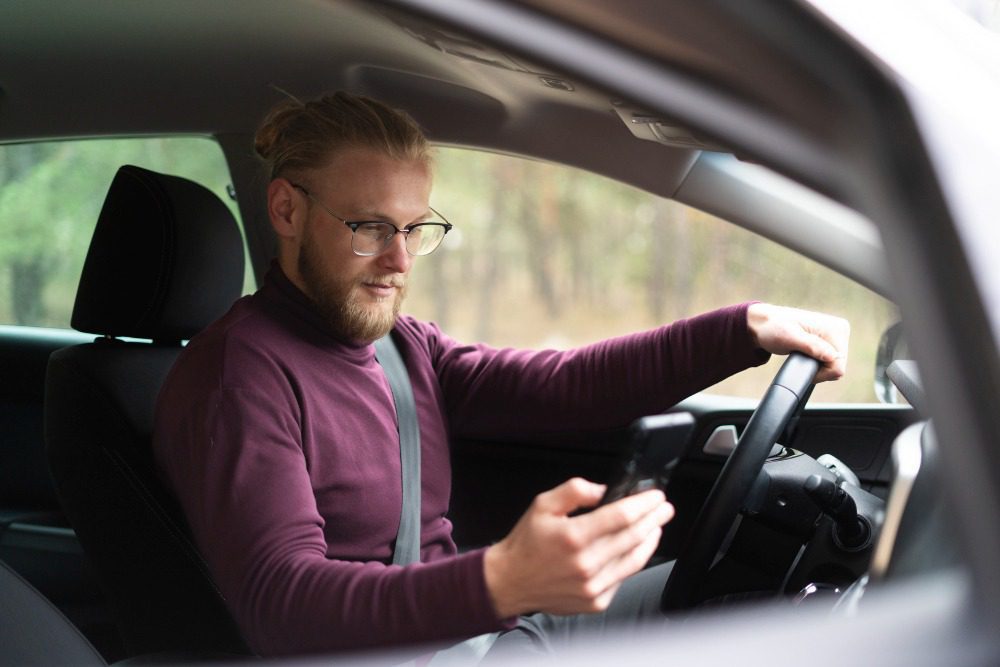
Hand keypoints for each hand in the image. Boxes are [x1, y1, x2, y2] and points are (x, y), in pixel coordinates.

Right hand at [483, 477, 673, 618]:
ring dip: (650, 540)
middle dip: (654, 519)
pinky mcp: (595, 601)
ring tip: (656, 527)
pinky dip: (634, 562)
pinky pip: (623, 578)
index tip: (656, 496)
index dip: (644, 504)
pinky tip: (635, 549)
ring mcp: (592, 586)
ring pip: (635, 560)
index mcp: (573, 537)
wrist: (511, 581)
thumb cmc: (527, 543)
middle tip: (664, 508)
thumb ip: (574, 491)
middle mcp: (585, 564)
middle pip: (634, 537)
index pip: (622, 516)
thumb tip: (603, 490)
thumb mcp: (543, 504)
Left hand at [747, 303, 849, 382]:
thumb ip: (811, 346)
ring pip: (834, 366)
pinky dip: (817, 364)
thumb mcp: (789, 338)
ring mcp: (835, 336)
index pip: (839, 365)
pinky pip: (829, 363)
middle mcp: (840, 330)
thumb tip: (832, 356)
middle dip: (818, 369)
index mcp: (836, 328)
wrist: (763, 325)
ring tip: (800, 355)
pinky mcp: (828, 342)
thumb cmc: (773, 328)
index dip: (820, 372)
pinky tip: (805, 356)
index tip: (801, 364)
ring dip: (817, 366)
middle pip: (838, 366)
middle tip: (798, 358)